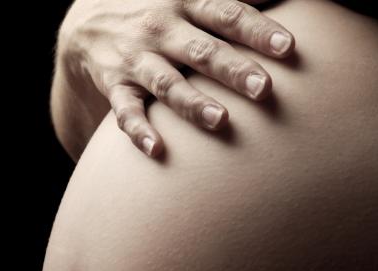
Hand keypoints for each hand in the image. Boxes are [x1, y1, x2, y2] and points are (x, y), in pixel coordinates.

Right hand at [58, 0, 294, 156]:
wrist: (90, 21)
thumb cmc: (160, 9)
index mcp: (187, 2)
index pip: (227, 14)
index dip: (257, 30)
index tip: (287, 47)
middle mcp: (162, 29)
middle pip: (203, 50)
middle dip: (233, 70)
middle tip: (264, 89)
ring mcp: (138, 59)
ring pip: (167, 83)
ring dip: (192, 103)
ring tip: (220, 121)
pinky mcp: (117, 86)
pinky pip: (126, 110)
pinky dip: (139, 130)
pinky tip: (156, 149)